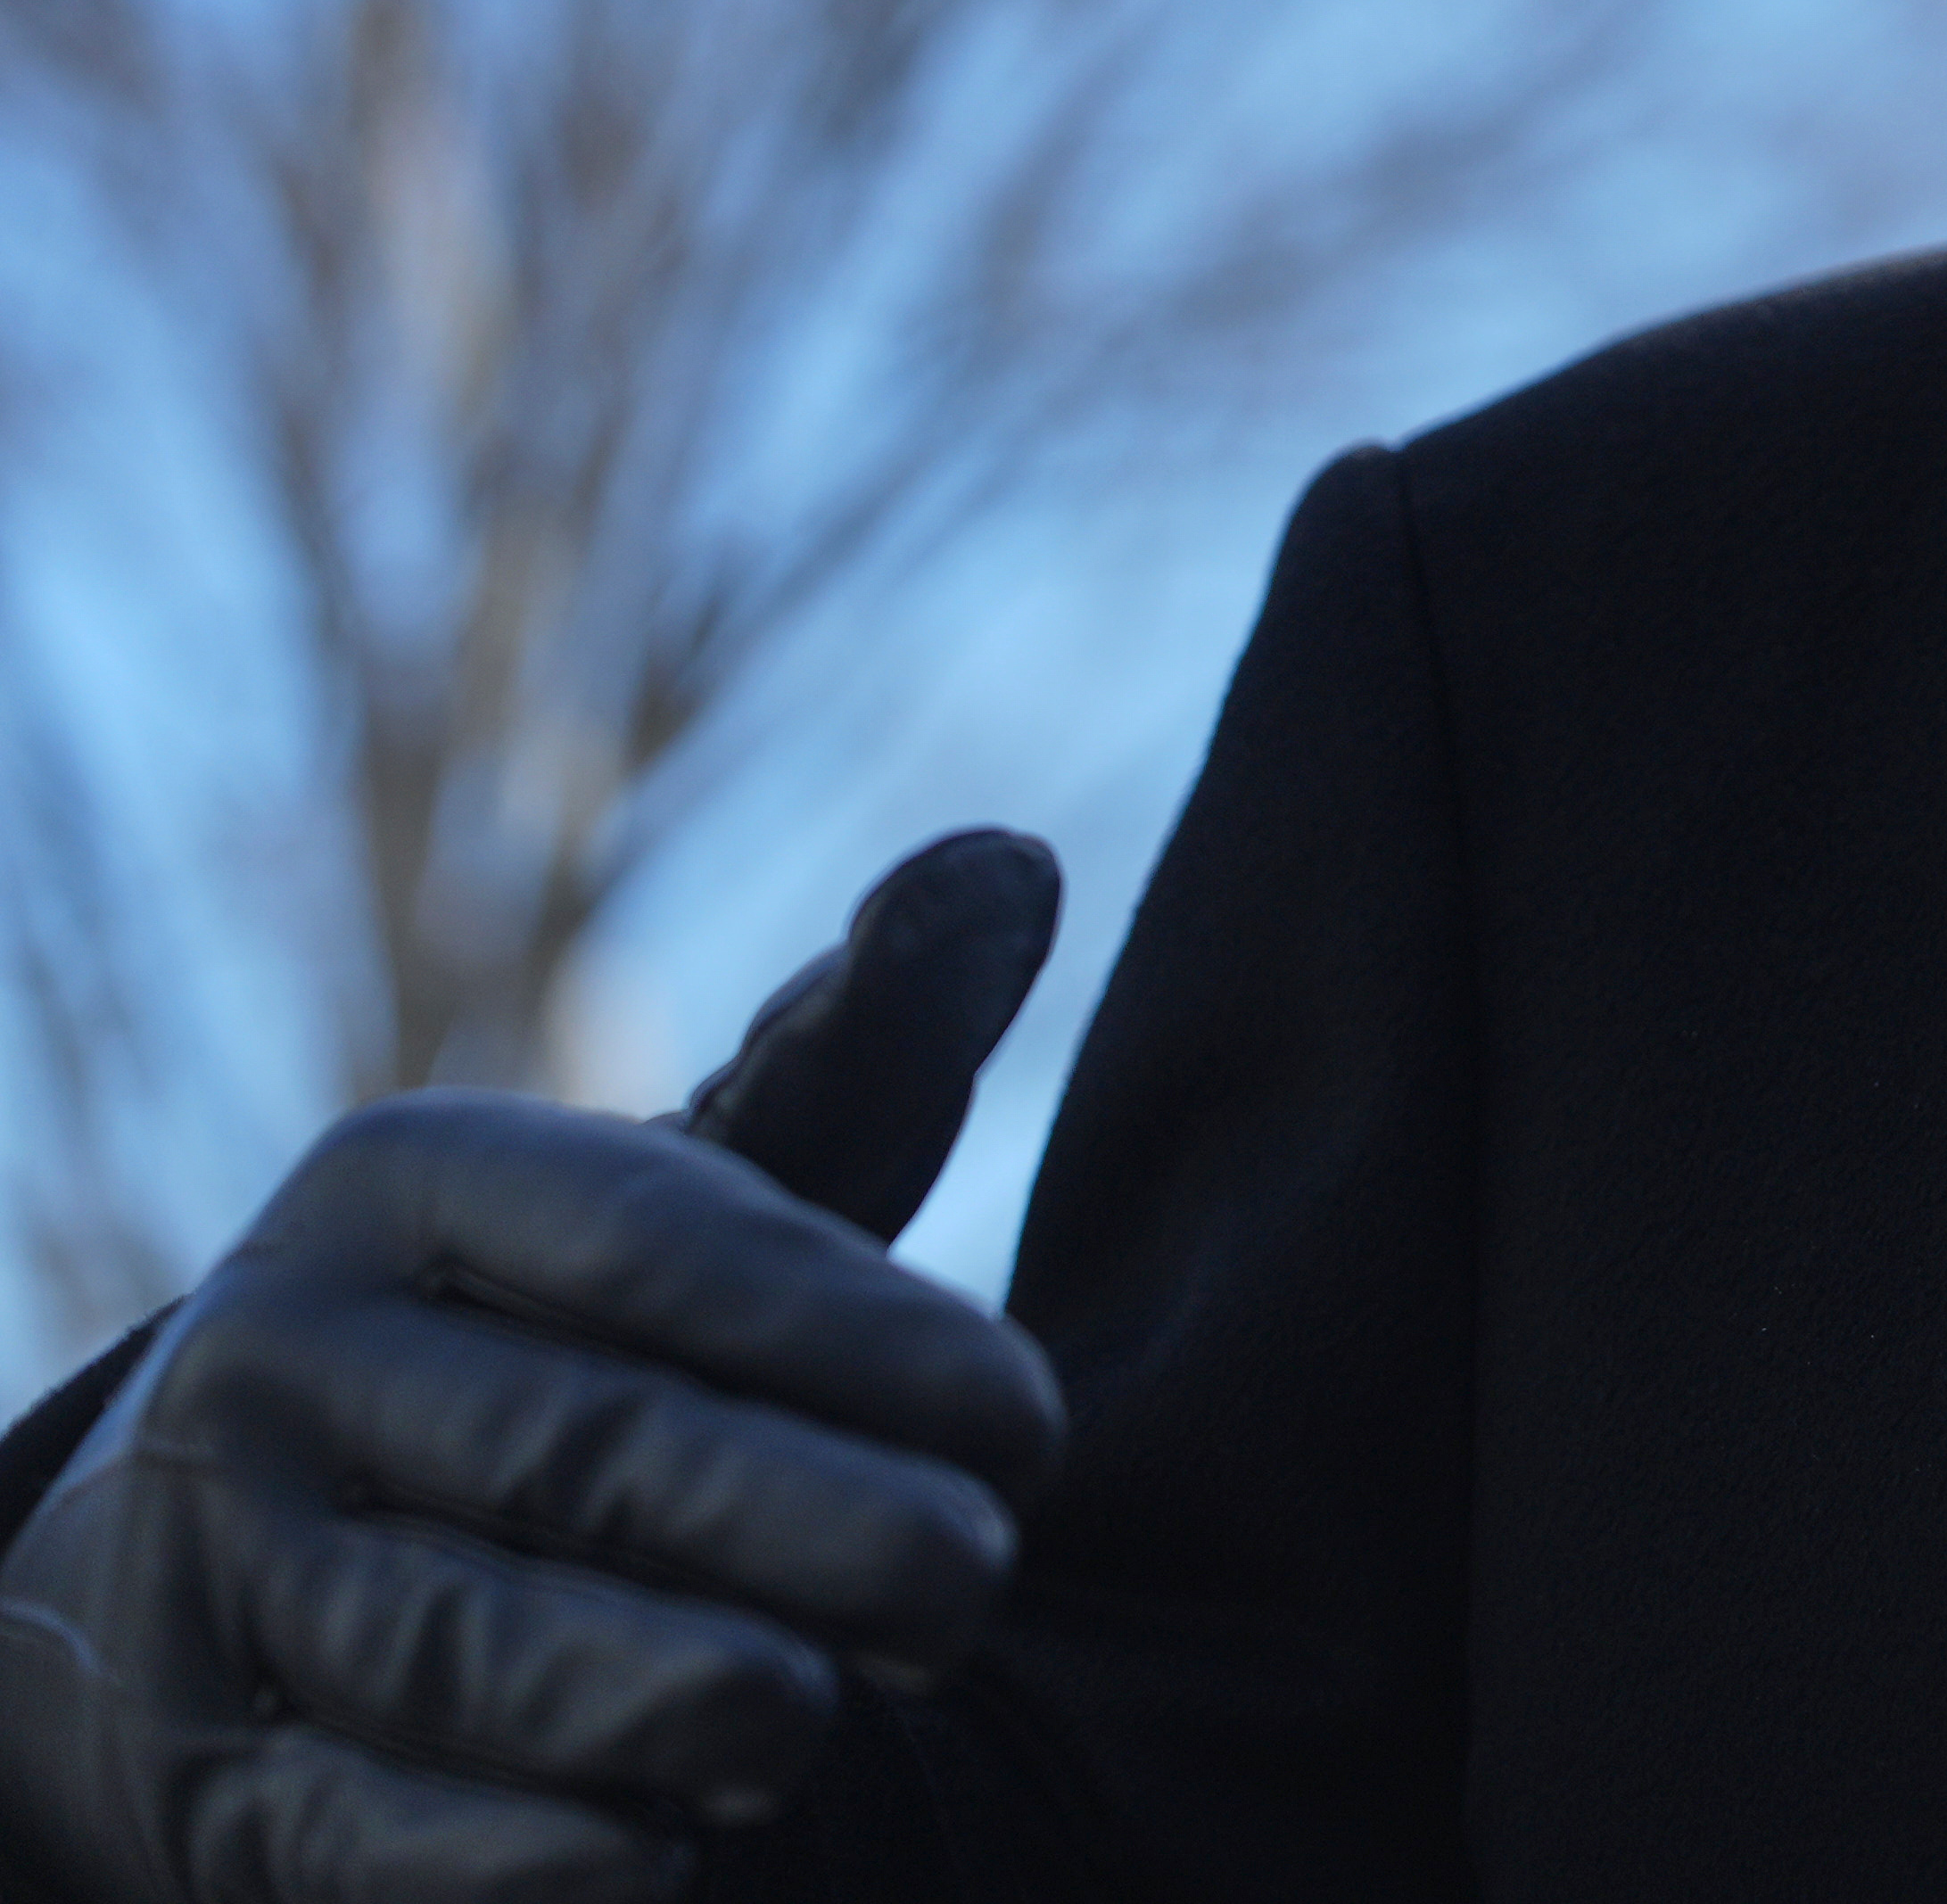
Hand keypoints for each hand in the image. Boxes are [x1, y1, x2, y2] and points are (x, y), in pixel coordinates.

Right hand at [0, 834, 1068, 1903]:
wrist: (214, 1554)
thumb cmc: (542, 1347)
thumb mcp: (678, 1199)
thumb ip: (853, 1061)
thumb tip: (1009, 861)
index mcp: (407, 1184)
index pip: (661, 1240)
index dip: (866, 1332)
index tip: (1032, 1419)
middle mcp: (277, 1359)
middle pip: (582, 1448)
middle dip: (811, 1528)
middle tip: (974, 1582)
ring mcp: (209, 1573)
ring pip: (468, 1647)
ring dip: (676, 1694)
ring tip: (821, 1718)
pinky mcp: (195, 1777)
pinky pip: (357, 1827)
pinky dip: (522, 1853)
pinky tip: (660, 1847)